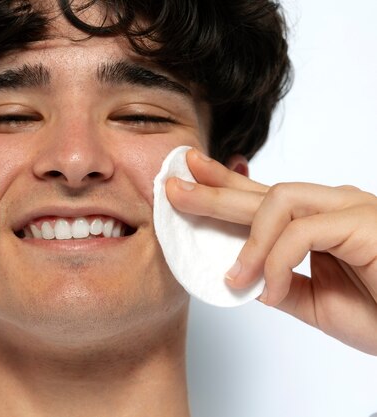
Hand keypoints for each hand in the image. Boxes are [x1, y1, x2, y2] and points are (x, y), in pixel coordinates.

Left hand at [166, 149, 376, 354]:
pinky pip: (301, 233)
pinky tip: (267, 290)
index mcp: (318, 221)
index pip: (261, 196)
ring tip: (233, 276)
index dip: (223, 185)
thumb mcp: (312, 301)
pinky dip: (276, 261)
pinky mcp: (362, 221)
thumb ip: (276, 283)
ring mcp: (349, 208)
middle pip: (260, 191)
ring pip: (278, 202)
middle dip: (213, 190)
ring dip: (247, 240)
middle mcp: (332, 205)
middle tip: (173, 187)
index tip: (190, 176)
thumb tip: (239, 276)